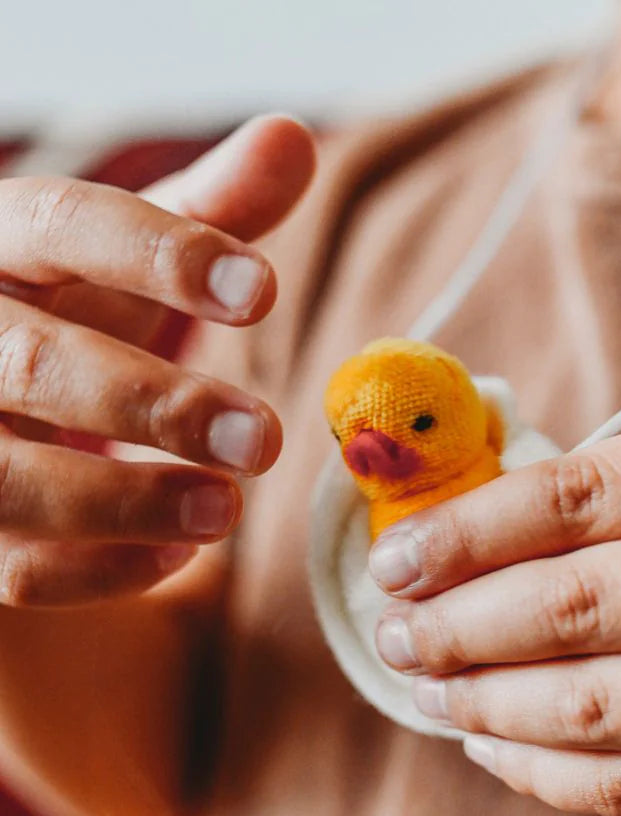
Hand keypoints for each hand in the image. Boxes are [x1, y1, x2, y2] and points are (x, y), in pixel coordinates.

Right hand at [0, 115, 315, 605]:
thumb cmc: (79, 316)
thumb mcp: (136, 263)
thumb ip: (209, 212)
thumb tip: (292, 139)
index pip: (65, 227)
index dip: (164, 254)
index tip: (265, 288)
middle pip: (35, 367)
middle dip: (157, 405)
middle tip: (264, 437)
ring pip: (11, 481)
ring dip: (128, 501)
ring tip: (229, 510)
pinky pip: (15, 568)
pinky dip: (102, 569)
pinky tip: (180, 556)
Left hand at [369, 412, 620, 815]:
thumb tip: (474, 535)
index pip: (575, 497)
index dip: (463, 531)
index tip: (394, 557)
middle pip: (568, 607)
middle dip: (453, 626)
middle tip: (392, 632)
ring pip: (587, 709)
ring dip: (482, 704)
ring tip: (427, 688)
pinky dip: (539, 771)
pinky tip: (492, 747)